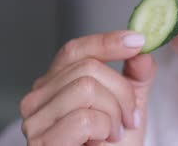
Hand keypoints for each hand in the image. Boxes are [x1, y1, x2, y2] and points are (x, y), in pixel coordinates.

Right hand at [19, 31, 154, 145]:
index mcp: (56, 85)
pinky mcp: (41, 142)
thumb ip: (135, 79)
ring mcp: (35, 121)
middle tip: (130, 118)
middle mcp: (38, 99)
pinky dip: (104, 129)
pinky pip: (83, 117)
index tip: (137, 41)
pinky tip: (101, 142)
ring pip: (86, 88)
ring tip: (113, 134)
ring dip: (113, 113)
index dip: (107, 41)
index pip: (76, 49)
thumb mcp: (128, 109)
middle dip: (121, 92)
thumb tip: (142, 52)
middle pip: (87, 68)